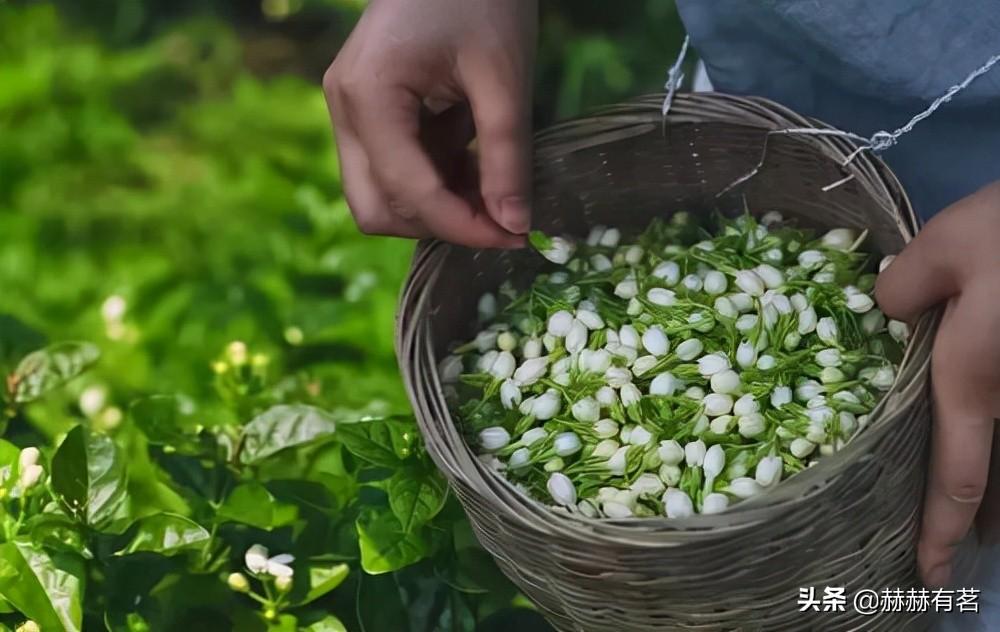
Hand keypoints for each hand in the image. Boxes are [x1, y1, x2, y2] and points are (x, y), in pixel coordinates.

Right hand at [323, 0, 536, 247]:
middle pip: (375, 208)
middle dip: (439, 223)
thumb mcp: (503, 77)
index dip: (463, 226)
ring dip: (435, 203)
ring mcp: (348, 109)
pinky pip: (391, 169)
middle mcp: (343, 108)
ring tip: (490, 178)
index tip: (515, 237)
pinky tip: (471, 154)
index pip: (408, 192)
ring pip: (379, 195)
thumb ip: (506, 156)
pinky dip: (432, 178)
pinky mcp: (364, 110)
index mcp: (368, 95)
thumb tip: (515, 226)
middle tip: (499, 215)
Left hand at [876, 181, 999, 586]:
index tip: (934, 574)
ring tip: (981, 512)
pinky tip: (994, 432)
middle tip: (952, 546)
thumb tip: (884, 311)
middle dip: (979, 517)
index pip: (957, 475)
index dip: (942, 529)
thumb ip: (901, 287)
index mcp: (977, 379)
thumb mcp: (945, 243)